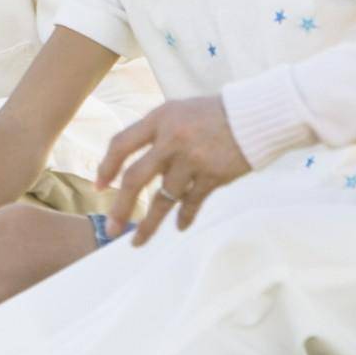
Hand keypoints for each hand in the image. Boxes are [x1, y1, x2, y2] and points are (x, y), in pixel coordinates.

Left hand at [97, 96, 251, 246]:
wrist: (256, 114)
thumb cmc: (214, 114)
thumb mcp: (178, 112)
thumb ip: (155, 134)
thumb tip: (134, 166)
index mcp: (160, 119)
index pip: (121, 144)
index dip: (106, 167)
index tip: (99, 187)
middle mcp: (172, 139)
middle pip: (135, 179)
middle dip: (120, 207)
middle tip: (111, 229)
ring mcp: (193, 159)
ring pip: (163, 199)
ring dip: (149, 224)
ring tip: (138, 242)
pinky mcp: (213, 175)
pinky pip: (191, 203)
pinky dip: (184, 217)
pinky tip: (179, 226)